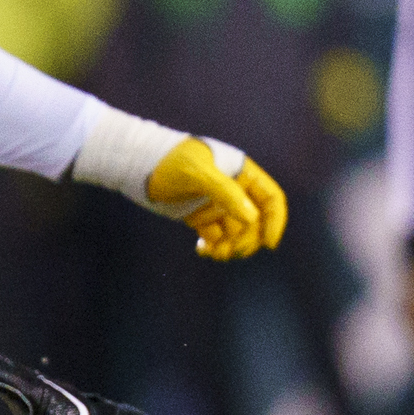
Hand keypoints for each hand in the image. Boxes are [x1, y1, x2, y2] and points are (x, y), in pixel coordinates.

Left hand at [142, 136, 287, 261]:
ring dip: (229, 247)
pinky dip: (214, 248)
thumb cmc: (169, 161)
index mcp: (241, 172)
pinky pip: (217, 238)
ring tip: (212, 253)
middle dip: (246, 240)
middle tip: (229, 251)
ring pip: (236, 233)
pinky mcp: (201, 217)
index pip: (270, 198)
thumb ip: (226, 192)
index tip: (269, 243)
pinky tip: (202, 250)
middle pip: (255, 223)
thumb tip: (253, 218)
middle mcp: (234, 189)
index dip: (275, 221)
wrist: (138, 166)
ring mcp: (218, 204)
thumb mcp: (198, 173)